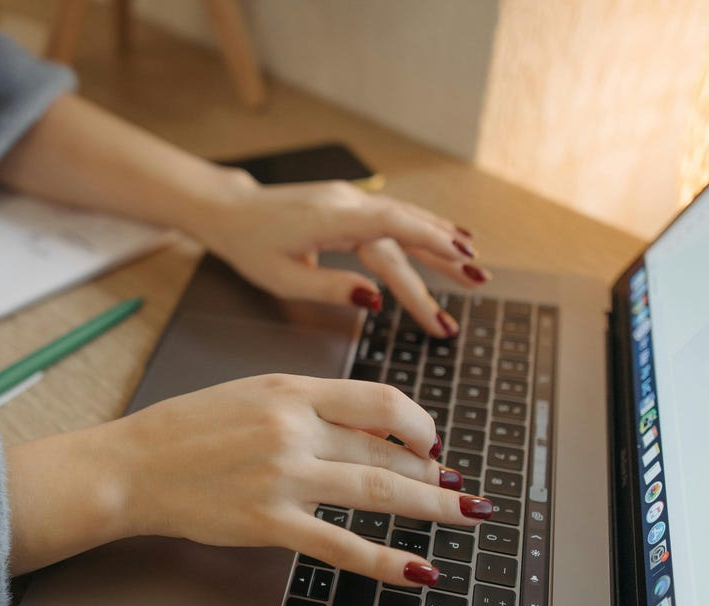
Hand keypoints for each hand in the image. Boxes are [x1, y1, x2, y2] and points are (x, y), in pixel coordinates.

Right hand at [6, 374, 493, 585]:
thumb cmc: (186, 428)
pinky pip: (342, 545)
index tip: (432, 442)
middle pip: (388, 450)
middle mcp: (294, 430)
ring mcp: (283, 478)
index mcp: (291, 391)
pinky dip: (386, 561)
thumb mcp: (250, 393)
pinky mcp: (268, 523)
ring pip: (378, 492)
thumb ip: (308, 404)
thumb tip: (369, 425)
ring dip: (432, 507)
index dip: (420, 424)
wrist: (133, 466)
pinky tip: (419, 571)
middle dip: (432, 472)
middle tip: (457, 488)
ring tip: (466, 515)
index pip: (381, 401)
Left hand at [189, 178, 490, 337]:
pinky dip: (421, 228)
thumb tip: (375, 301)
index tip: (462, 259)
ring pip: (403, 223)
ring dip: (439, 242)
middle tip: (478, 282)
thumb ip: (331, 289)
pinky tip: (447, 236)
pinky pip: (392, 218)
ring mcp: (350, 200)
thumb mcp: (282, 279)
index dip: (430, 242)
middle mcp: (346, 203)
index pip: (391, 227)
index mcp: (330, 221)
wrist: (230, 210)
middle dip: (442, 259)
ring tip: (473, 265)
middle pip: (403, 233)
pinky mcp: (349, 204)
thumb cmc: (250, 246)